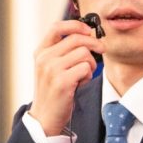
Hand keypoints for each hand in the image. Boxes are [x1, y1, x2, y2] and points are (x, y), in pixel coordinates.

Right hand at [26, 20, 103, 135]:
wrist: (45, 117)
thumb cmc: (53, 91)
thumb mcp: (51, 67)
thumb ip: (63, 51)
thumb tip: (87, 35)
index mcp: (40, 52)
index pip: (57, 27)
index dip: (76, 25)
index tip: (89, 31)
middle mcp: (44, 58)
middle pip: (76, 39)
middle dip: (94, 44)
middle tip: (102, 50)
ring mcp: (52, 69)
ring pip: (84, 53)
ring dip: (91, 64)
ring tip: (84, 75)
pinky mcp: (62, 81)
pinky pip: (86, 68)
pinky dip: (88, 75)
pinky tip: (80, 83)